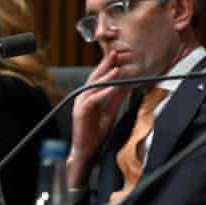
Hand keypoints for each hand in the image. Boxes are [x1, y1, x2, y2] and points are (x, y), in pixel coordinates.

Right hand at [68, 51, 127, 186]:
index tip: (119, 56)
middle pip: (95, 77)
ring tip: (117, 68)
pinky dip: (103, 93)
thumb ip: (115, 99)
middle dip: (106, 65)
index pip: (99, 77)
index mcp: (90, 96)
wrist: (85, 151)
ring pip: (93, 86)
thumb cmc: (95, 133)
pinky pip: (93, 100)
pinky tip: (112, 88)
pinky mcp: (80, 113)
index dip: (109, 66)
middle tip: (116, 53)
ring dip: (106, 77)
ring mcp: (81, 104)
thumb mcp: (110, 113)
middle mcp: (84, 97)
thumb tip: (125, 87)